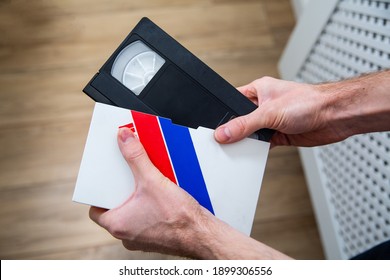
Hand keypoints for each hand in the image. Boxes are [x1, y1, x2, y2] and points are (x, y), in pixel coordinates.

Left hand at [89, 127, 213, 257]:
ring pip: (132, 216)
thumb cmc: (177, 217)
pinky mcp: (157, 239)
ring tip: (146, 186)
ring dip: (138, 202)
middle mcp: (127, 236)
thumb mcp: (152, 180)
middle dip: (122, 194)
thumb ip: (136, 157)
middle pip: (116, 210)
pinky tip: (162, 199)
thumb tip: (124, 138)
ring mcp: (142, 239)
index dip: (100, 195)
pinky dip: (151, 210)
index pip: (96, 210)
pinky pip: (147, 222)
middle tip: (129, 180)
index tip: (107, 183)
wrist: (202, 235)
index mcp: (118, 225)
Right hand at [214, 77, 354, 146]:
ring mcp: (271, 121)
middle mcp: (263, 105)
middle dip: (234, 131)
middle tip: (224, 141)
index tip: (213, 128)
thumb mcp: (269, 113)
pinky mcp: (279, 134)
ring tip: (238, 148)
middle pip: (240, 120)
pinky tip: (253, 153)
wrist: (335, 116)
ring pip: (251, 134)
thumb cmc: (310, 101)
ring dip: (247, 141)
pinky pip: (262, 144)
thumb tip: (224, 133)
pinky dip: (257, 150)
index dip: (222, 114)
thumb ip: (244, 125)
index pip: (232, 101)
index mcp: (258, 90)